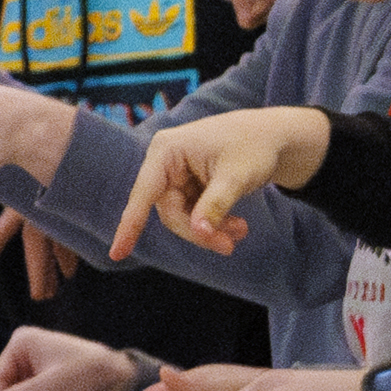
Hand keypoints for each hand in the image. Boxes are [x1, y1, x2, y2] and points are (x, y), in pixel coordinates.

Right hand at [109, 100, 328, 262]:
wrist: (273, 137)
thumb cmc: (254, 147)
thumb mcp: (236, 177)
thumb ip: (215, 205)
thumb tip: (199, 232)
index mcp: (167, 150)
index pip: (144, 193)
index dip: (130, 225)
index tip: (117, 253)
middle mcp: (165, 162)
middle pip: (170, 212)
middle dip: (198, 232)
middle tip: (229, 246)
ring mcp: (176, 175)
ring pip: (183, 217)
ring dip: (210, 230)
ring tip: (242, 232)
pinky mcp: (189, 186)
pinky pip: (194, 214)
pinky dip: (215, 224)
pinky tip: (238, 226)